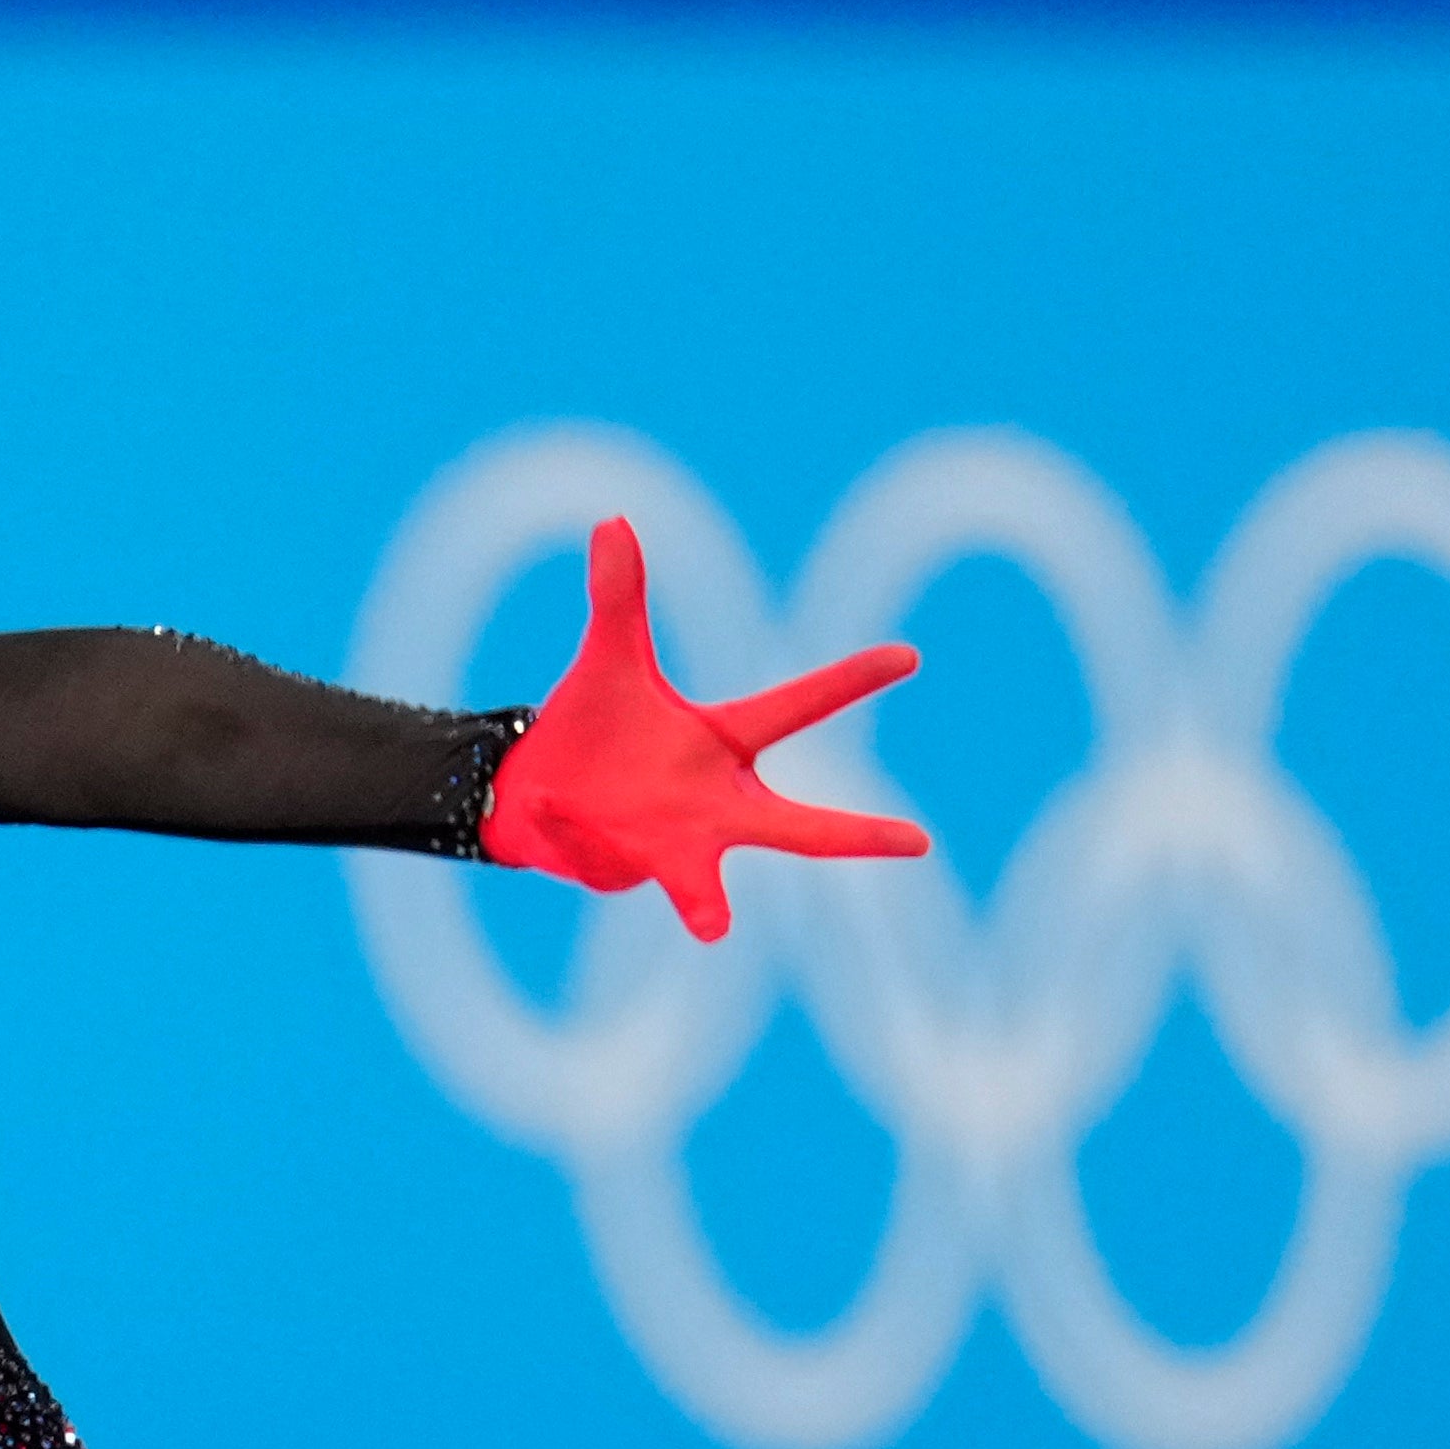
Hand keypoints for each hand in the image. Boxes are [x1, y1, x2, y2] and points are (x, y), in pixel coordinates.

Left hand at [477, 516, 929, 940]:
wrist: (529, 790)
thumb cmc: (591, 728)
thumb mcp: (607, 659)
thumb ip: (619, 598)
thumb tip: (611, 522)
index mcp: (722, 744)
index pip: (797, 706)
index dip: (851, 679)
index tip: (908, 656)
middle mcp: (713, 804)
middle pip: (796, 829)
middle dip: (853, 837)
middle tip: (920, 842)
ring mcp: (674, 847)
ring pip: (699, 884)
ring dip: (704, 900)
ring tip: (715, 927)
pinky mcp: (627, 872)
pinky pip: (598, 845)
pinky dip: (569, 823)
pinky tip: (552, 801)